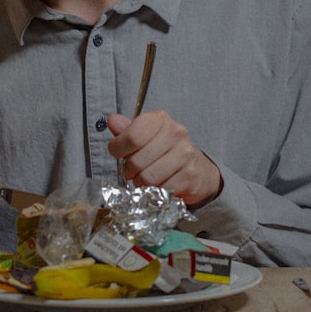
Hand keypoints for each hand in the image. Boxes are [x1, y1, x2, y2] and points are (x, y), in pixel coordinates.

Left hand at [107, 110, 221, 207]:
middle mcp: (176, 133)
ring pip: (147, 177)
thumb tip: (112, 120)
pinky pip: (161, 189)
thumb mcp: (146, 137)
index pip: (132, 136)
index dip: (118, 149)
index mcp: (161, 119)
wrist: (199, 170)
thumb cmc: (166, 152)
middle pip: (137, 160)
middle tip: (133, 171)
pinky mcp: (190, 175)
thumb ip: (127, 131)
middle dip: (129, 170)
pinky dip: (155, 192)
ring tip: (144, 178)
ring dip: (141, 182)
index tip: (118, 153)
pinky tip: (159, 185)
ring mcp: (185, 154)